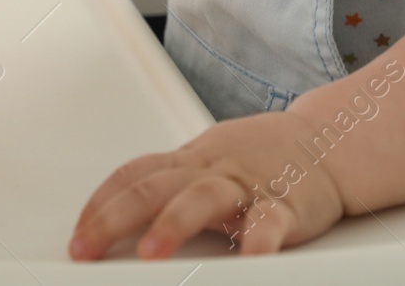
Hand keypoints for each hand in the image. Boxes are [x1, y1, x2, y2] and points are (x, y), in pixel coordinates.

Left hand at [69, 110, 347, 259]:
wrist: (327, 143)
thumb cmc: (260, 159)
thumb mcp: (208, 162)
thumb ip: (169, 187)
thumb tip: (115, 220)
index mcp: (190, 161)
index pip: (133, 174)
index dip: (99, 203)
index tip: (77, 237)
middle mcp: (212, 170)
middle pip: (153, 186)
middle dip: (113, 217)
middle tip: (86, 248)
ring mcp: (246, 186)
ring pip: (203, 197)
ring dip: (173, 223)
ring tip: (150, 253)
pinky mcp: (284, 206)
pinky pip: (268, 222)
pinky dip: (257, 241)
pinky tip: (249, 260)